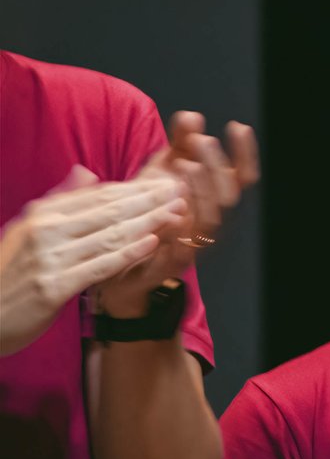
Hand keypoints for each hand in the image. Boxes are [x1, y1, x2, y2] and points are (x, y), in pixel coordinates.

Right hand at [0, 168, 186, 353]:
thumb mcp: (27, 230)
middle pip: (109, 210)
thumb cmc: (9, 272)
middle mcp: (46, 231)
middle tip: (183, 188)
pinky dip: (129, 253)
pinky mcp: (54, 287)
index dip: (136, 187)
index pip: (99, 195)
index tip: (167, 181)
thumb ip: (60, 202)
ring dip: (149, 222)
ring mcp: (50, 259)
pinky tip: (154, 243)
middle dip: (150, 199)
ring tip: (179, 211)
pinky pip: (100, 266)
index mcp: (43, 214)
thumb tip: (86, 172)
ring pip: (110, 235)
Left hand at [106, 114, 260, 314]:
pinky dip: (180, 224)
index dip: (244, 153)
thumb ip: (177, 145)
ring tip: (187, 163)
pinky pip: (184, 244)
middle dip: (219, 164)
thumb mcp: (159, 174)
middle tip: (201, 140)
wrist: (116, 261)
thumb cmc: (142, 214)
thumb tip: (191, 115)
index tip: (236, 127)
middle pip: (230, 193)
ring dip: (203, 189)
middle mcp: (210, 221)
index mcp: (211, 200)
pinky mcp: (173, 262)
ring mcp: (195, 242)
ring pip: (212, 216)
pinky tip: (170, 205)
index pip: (241, 176)